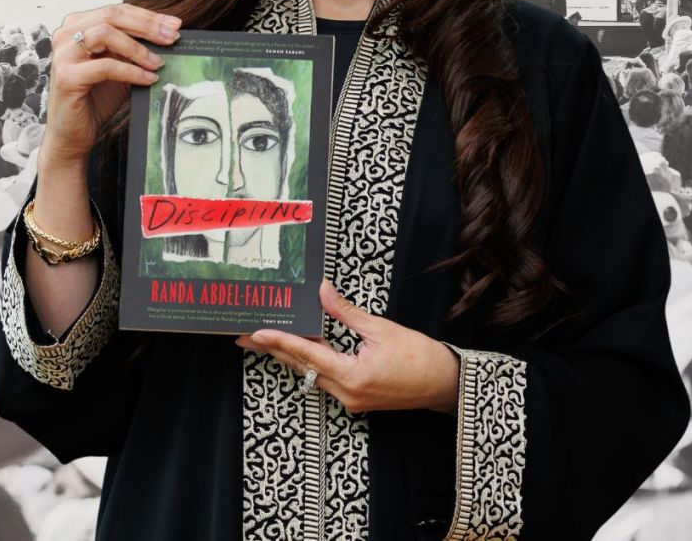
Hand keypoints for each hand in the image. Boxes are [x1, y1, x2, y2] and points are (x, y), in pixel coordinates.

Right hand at [42, 3, 180, 170]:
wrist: (73, 134)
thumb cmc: (95, 99)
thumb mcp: (120, 66)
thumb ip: (134, 49)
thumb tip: (169, 35)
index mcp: (77, 26)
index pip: (117, 10)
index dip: (148, 16)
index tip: (175, 24)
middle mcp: (66, 34)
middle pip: (112, 15)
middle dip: (147, 25)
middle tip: (172, 38)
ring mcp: (64, 54)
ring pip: (105, 34)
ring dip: (138, 48)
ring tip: (158, 62)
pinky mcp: (67, 76)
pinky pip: (106, 66)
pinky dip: (131, 71)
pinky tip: (149, 79)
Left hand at [235, 280, 460, 414]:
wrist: (445, 385)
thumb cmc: (420, 356)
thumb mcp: (382, 328)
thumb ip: (347, 312)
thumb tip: (322, 291)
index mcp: (354, 376)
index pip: (308, 355)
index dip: (280, 341)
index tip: (256, 332)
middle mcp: (348, 394)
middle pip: (303, 368)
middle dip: (274, 350)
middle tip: (246, 336)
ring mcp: (352, 400)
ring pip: (312, 376)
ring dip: (291, 357)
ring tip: (265, 340)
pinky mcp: (357, 399)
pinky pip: (326, 380)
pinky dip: (312, 363)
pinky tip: (300, 349)